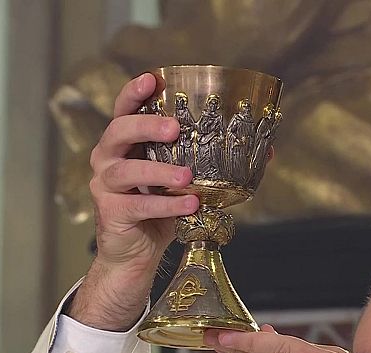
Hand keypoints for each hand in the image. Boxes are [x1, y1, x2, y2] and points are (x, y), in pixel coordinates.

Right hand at [68, 73, 199, 330]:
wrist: (136, 256)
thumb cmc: (160, 211)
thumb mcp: (185, 182)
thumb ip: (213, 163)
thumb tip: (265, 150)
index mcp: (126, 144)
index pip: (124, 110)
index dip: (134, 92)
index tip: (152, 79)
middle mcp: (108, 159)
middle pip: (118, 131)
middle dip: (146, 126)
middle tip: (174, 128)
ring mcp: (105, 186)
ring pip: (126, 171)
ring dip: (158, 172)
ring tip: (187, 176)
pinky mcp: (111, 213)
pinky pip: (138, 205)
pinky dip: (165, 205)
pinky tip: (189, 205)